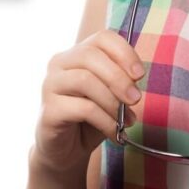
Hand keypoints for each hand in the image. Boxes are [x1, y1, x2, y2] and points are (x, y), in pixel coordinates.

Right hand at [34, 29, 145, 173]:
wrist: (67, 151)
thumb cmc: (91, 118)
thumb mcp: (111, 94)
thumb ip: (121, 80)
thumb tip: (134, 77)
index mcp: (76, 53)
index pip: (101, 38)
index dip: (124, 52)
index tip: (139, 74)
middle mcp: (59, 64)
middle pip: (91, 56)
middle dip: (119, 78)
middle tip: (136, 99)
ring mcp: (50, 85)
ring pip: (85, 80)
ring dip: (112, 101)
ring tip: (126, 119)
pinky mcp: (49, 110)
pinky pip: (82, 108)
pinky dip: (105, 120)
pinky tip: (114, 131)